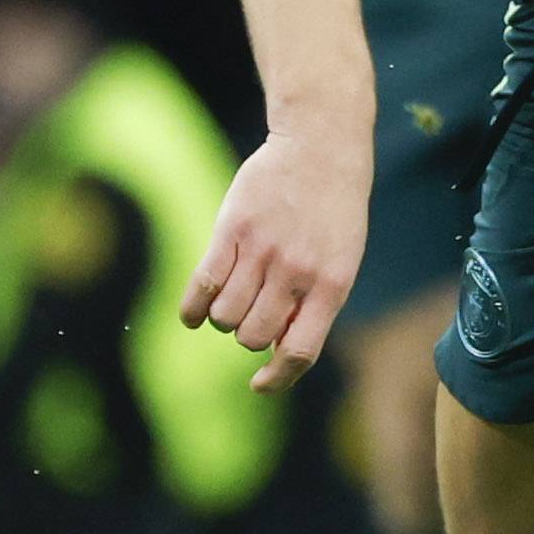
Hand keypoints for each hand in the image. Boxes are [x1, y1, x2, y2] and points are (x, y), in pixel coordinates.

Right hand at [181, 123, 371, 391]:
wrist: (322, 148)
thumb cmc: (333, 212)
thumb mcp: (341, 260)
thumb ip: (313, 304)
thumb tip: (275, 352)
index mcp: (331, 286)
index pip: (300, 351)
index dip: (277, 378)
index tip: (259, 385)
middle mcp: (297, 273)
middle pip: (253, 336)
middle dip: (247, 337)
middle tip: (253, 316)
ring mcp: (263, 252)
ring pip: (225, 316)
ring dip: (223, 320)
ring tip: (232, 302)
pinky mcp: (232, 231)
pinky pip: (202, 285)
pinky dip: (192, 309)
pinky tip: (193, 315)